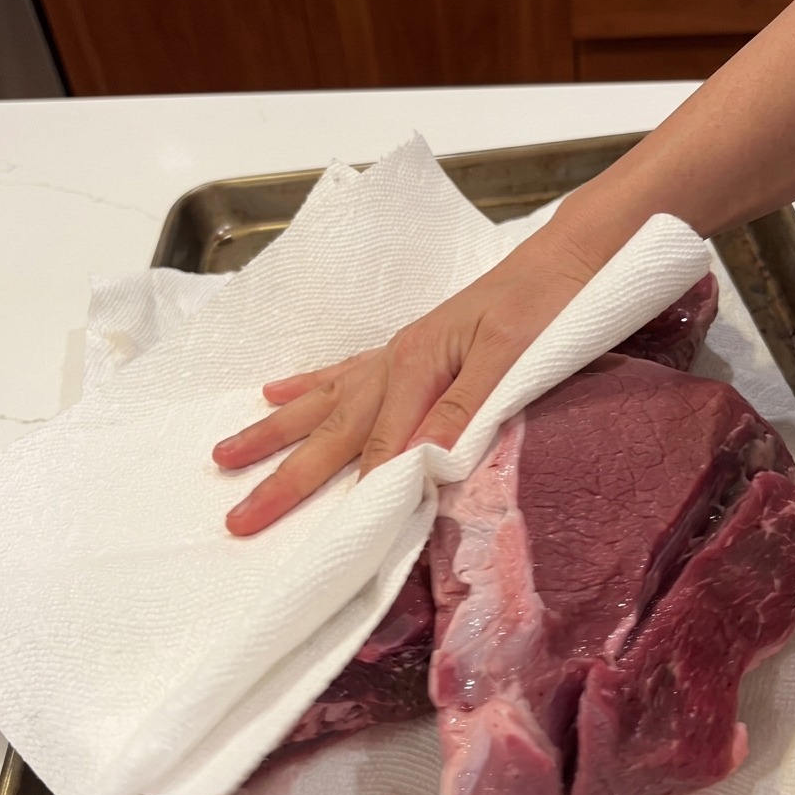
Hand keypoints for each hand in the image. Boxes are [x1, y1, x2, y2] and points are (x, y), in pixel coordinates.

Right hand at [212, 223, 602, 535]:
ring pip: (325, 400)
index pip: (379, 446)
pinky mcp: (409, 346)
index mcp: (419, 367)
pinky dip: (311, 384)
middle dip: (286, 476)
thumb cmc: (547, 304)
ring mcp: (398, 353)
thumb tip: (418, 460)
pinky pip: (346, 370)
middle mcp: (397, 361)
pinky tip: (278, 390)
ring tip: (228, 450)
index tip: (320, 537)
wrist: (566, 257)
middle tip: (239, 515)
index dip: (353, 491)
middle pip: (334, 430)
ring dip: (277, 429)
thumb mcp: (512, 356)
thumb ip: (463, 408)